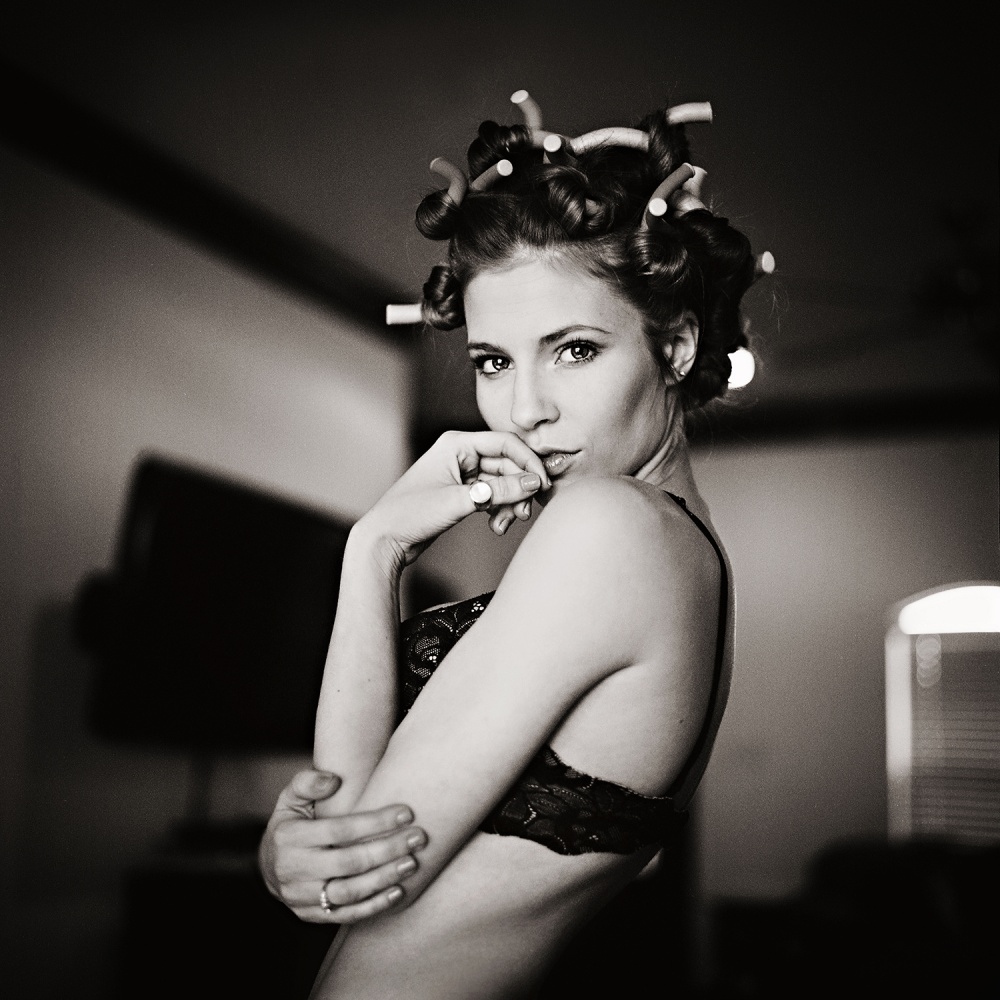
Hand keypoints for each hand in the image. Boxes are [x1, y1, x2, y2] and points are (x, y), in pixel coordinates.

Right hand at [259, 769, 426, 923]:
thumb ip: (308, 783)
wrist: (267, 866)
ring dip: (384, 879)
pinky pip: (345, 914)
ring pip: (348, 892)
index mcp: (289, 837)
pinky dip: (373, 906)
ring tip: (412, 863)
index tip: (406, 813)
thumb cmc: (290, 824)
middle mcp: (292, 869)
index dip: (374, 822)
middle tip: (417, 838)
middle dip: (387, 850)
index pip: (338, 829)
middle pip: (348, 862)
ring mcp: (300, 896)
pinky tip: (398, 891)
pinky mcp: (310, 915)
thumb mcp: (290, 798)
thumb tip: (333, 780)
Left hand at [360, 430, 550, 567]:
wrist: (384, 540)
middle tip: (525, 513)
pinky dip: (499, 510)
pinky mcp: (462, 494)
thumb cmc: (410, 514)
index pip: (506, 444)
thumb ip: (499, 491)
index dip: (528, 463)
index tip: (542, 486)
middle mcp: (461, 455)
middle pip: (507, 465)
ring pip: (502, 483)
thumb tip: (533, 483)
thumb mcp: (459, 501)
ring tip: (506, 525)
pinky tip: (496, 527)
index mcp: (456, 444)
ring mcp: (462, 475)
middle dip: (519, 489)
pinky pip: (493, 496)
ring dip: (510, 503)